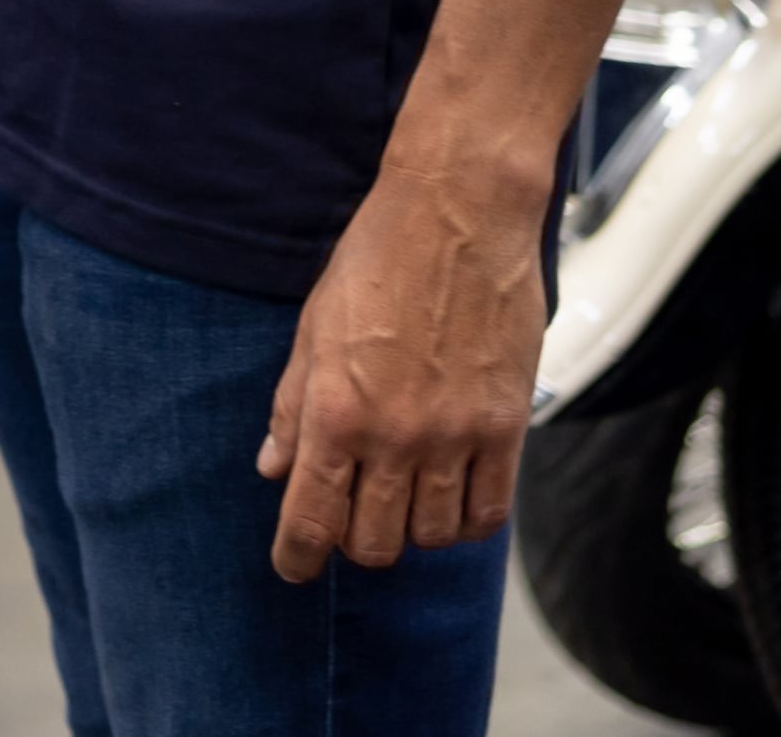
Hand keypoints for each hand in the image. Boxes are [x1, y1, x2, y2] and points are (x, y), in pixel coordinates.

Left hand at [258, 154, 548, 581]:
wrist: (457, 212)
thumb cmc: (377, 259)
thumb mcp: (311, 328)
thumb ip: (292, 406)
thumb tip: (273, 467)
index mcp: (335, 410)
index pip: (311, 519)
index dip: (297, 558)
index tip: (294, 569)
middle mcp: (394, 434)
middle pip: (374, 543)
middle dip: (355, 543)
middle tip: (351, 519)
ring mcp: (455, 435)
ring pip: (433, 537)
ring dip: (413, 531)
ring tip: (403, 499)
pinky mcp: (506, 426)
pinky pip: (489, 514)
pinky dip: (468, 522)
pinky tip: (452, 497)